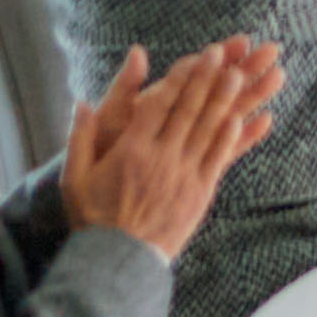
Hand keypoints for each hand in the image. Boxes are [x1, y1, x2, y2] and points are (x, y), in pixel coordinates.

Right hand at [58, 39, 288, 259]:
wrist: (118, 262)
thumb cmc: (93, 218)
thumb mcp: (76, 178)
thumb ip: (79, 137)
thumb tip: (81, 102)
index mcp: (131, 149)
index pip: (159, 103)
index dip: (180, 78)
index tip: (194, 57)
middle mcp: (161, 158)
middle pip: (188, 111)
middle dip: (205, 79)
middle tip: (221, 54)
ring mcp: (183, 176)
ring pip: (207, 131)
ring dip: (224, 101)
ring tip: (238, 76)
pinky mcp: (198, 194)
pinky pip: (217, 160)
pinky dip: (229, 138)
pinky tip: (241, 119)